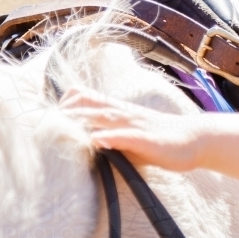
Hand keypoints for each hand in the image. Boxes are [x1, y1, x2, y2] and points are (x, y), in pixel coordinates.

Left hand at [60, 87, 202, 171]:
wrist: (197, 140)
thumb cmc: (163, 139)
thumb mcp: (133, 130)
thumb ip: (111, 130)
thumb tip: (86, 136)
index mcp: (120, 112)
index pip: (87, 98)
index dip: (66, 102)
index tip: (46, 112)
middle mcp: (125, 114)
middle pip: (90, 104)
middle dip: (66, 111)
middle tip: (41, 120)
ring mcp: (136, 125)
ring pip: (105, 117)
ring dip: (82, 119)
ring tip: (60, 124)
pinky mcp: (147, 140)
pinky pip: (126, 136)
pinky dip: (111, 137)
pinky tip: (97, 140)